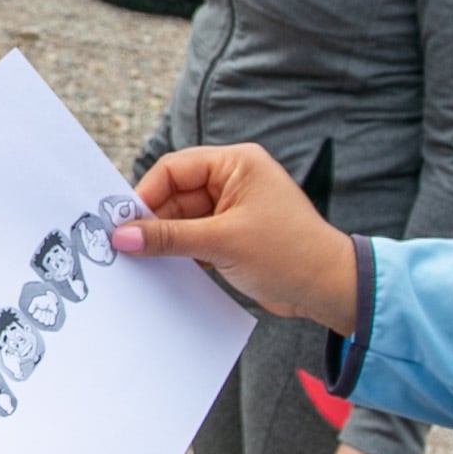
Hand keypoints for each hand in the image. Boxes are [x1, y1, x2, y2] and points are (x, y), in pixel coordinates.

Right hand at [115, 144, 357, 331]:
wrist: (330, 289)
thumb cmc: (289, 254)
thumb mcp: (221, 243)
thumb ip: (168, 237)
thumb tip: (123, 236)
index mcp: (236, 164)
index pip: (175, 169)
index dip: (146, 195)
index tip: (123, 224)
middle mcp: (234, 181)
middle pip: (175, 195)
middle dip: (154, 222)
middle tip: (127, 248)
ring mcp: (234, 210)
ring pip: (183, 219)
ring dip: (167, 241)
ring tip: (146, 263)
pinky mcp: (234, 236)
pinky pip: (195, 238)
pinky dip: (181, 253)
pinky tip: (168, 270)